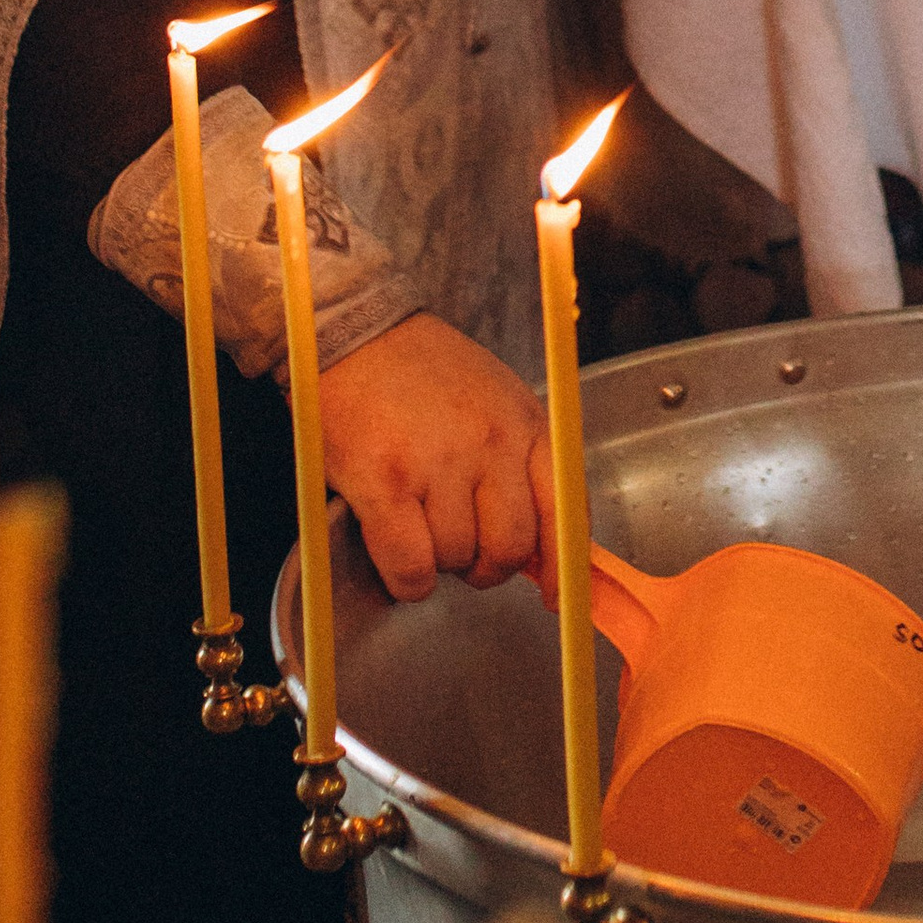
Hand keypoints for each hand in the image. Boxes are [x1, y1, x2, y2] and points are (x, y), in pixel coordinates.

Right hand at [317, 312, 553, 603]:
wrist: (357, 329)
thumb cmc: (423, 369)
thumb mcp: (496, 399)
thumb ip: (520, 460)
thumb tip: (536, 542)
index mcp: (526, 423)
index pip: (565, 510)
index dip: (561, 565)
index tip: (553, 592)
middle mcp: (491, 443)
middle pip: (510, 547)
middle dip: (486, 565)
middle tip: (462, 551)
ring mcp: (438, 462)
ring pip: (456, 559)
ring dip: (438, 561)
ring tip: (417, 523)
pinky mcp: (385, 482)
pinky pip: (411, 565)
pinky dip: (407, 579)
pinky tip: (397, 557)